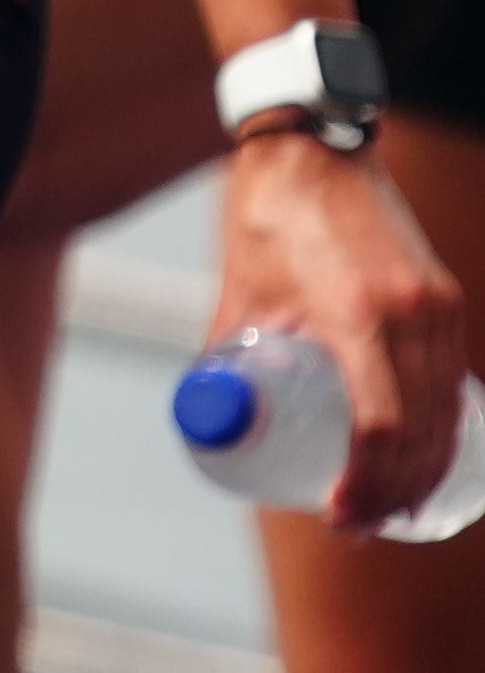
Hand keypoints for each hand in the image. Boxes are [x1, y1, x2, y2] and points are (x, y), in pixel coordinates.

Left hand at [216, 127, 470, 526]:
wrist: (312, 149)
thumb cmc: (268, 216)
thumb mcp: (239, 292)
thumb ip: (229, 356)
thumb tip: (217, 416)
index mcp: (356, 316)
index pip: (378, 425)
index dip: (365, 482)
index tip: (340, 516)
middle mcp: (411, 316)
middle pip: (421, 433)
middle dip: (395, 491)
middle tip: (359, 523)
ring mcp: (437, 308)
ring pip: (447, 414)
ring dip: (424, 470)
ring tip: (388, 505)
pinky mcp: (445, 301)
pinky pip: (453, 384)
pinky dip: (442, 429)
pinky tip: (420, 458)